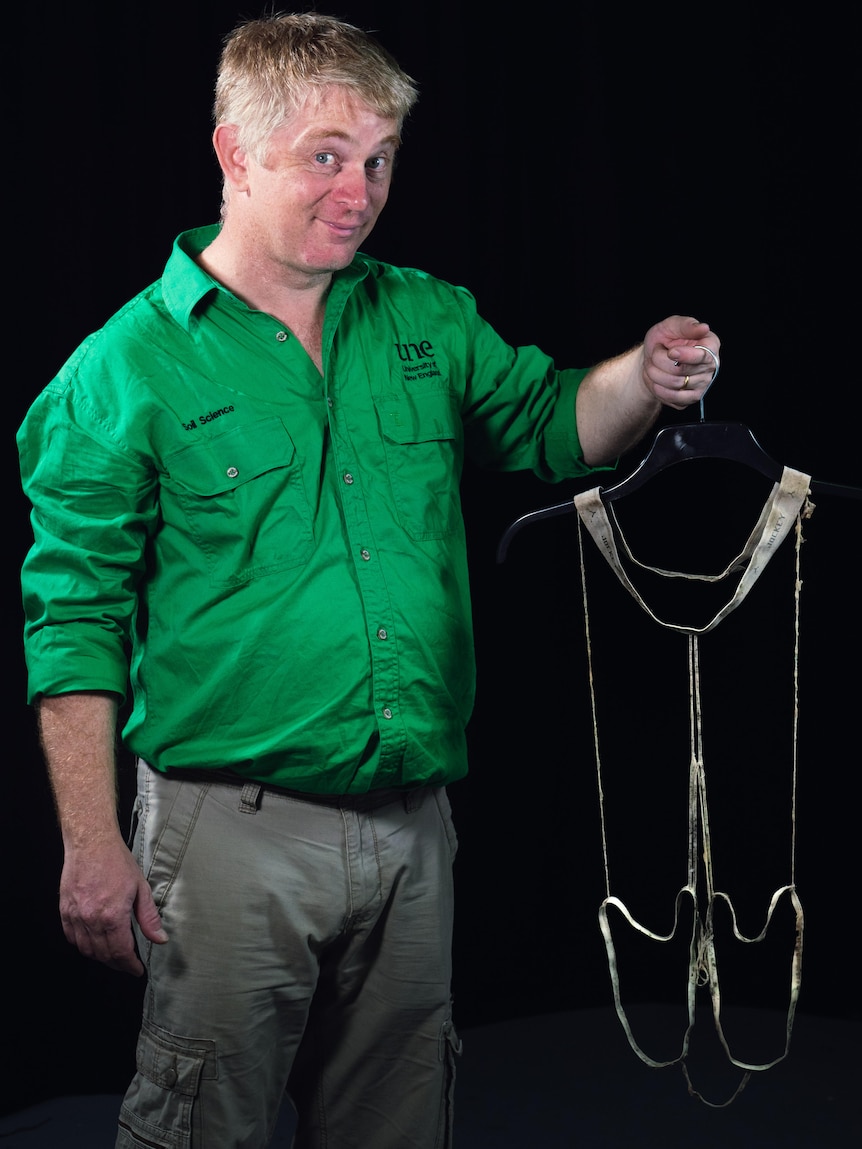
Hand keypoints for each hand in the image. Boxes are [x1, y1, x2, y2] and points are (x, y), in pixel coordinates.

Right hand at [58, 837, 167, 975]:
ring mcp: (75, 916)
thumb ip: (149, 917)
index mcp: (112, 916)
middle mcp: (91, 919)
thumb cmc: (117, 861)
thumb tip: (160, 939)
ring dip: (100, 957)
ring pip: (85, 949)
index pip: (121, 952)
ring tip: (113, 956)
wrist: (91, 843)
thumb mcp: (141, 887)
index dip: (129, 965)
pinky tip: (93, 943)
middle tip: (127, 964)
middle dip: (117, 964)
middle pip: (103, 955)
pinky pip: (71, 937)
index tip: (136, 969)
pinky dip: (82, 945)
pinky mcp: (65, 910)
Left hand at [642, 315, 720, 410]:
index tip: (671, 352)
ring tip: (652, 365)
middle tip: (654, 353)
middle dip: (659, 361)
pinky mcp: (691, 398)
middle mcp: (710, 366)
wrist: (651, 359)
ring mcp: (702, 384)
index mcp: (710, 345)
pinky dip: (658, 388)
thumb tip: (704, 328)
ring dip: (655, 374)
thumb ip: (687, 325)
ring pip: (674, 384)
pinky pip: (672, 397)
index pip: (703, 356)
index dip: (685, 355)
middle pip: (681, 370)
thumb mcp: (671, 325)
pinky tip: (656, 380)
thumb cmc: (664, 338)